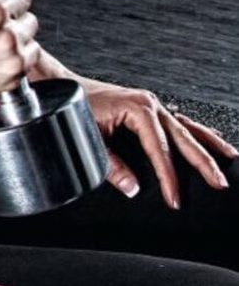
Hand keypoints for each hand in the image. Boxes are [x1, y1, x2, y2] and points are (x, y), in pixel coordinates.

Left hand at [82, 77, 238, 207]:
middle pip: (183, 137)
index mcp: (137, 108)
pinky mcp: (147, 107)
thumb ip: (111, 165)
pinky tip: (208, 139)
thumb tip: (133, 188)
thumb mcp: (90, 138)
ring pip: (187, 126)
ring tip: (230, 158)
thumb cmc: (75, 106)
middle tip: (220, 183)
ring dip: (208, 143)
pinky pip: (177, 121)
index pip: (160, 149)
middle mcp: (149, 103)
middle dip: (203, 162)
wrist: (64, 86)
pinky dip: (195, 132)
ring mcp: (150, 103)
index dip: (168, 177)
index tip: (175, 199)